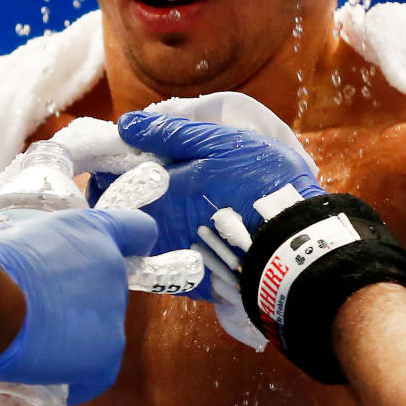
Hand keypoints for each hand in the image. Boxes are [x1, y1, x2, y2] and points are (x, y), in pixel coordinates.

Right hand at [0, 208, 156, 403]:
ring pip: (98, 327)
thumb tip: (23, 268)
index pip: (137, 230)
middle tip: (41, 306)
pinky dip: (76, 377)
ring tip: (36, 340)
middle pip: (107, 286)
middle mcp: (113, 267)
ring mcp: (114, 309)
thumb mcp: (18, 237)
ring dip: (74, 333)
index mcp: (94, 230)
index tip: (130, 250)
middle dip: (79, 296)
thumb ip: (38, 249)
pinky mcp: (107, 351)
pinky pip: (96, 371)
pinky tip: (53, 378)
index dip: (133, 242)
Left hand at [114, 111, 325, 262]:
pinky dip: (167, 243)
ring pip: (139, 235)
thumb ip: (169, 133)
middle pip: (119, 210)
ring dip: (146, 218)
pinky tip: (190, 230)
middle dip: (126, 192)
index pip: (106, 179)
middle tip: (149, 177)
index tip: (129, 154)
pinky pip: (163, 260)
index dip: (113, 164)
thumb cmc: (260, 184)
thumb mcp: (219, 143)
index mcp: (156, 193)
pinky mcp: (190, 281)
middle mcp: (154, 229)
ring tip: (174, 204)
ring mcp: (170, 259)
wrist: (298, 246)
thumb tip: (126, 124)